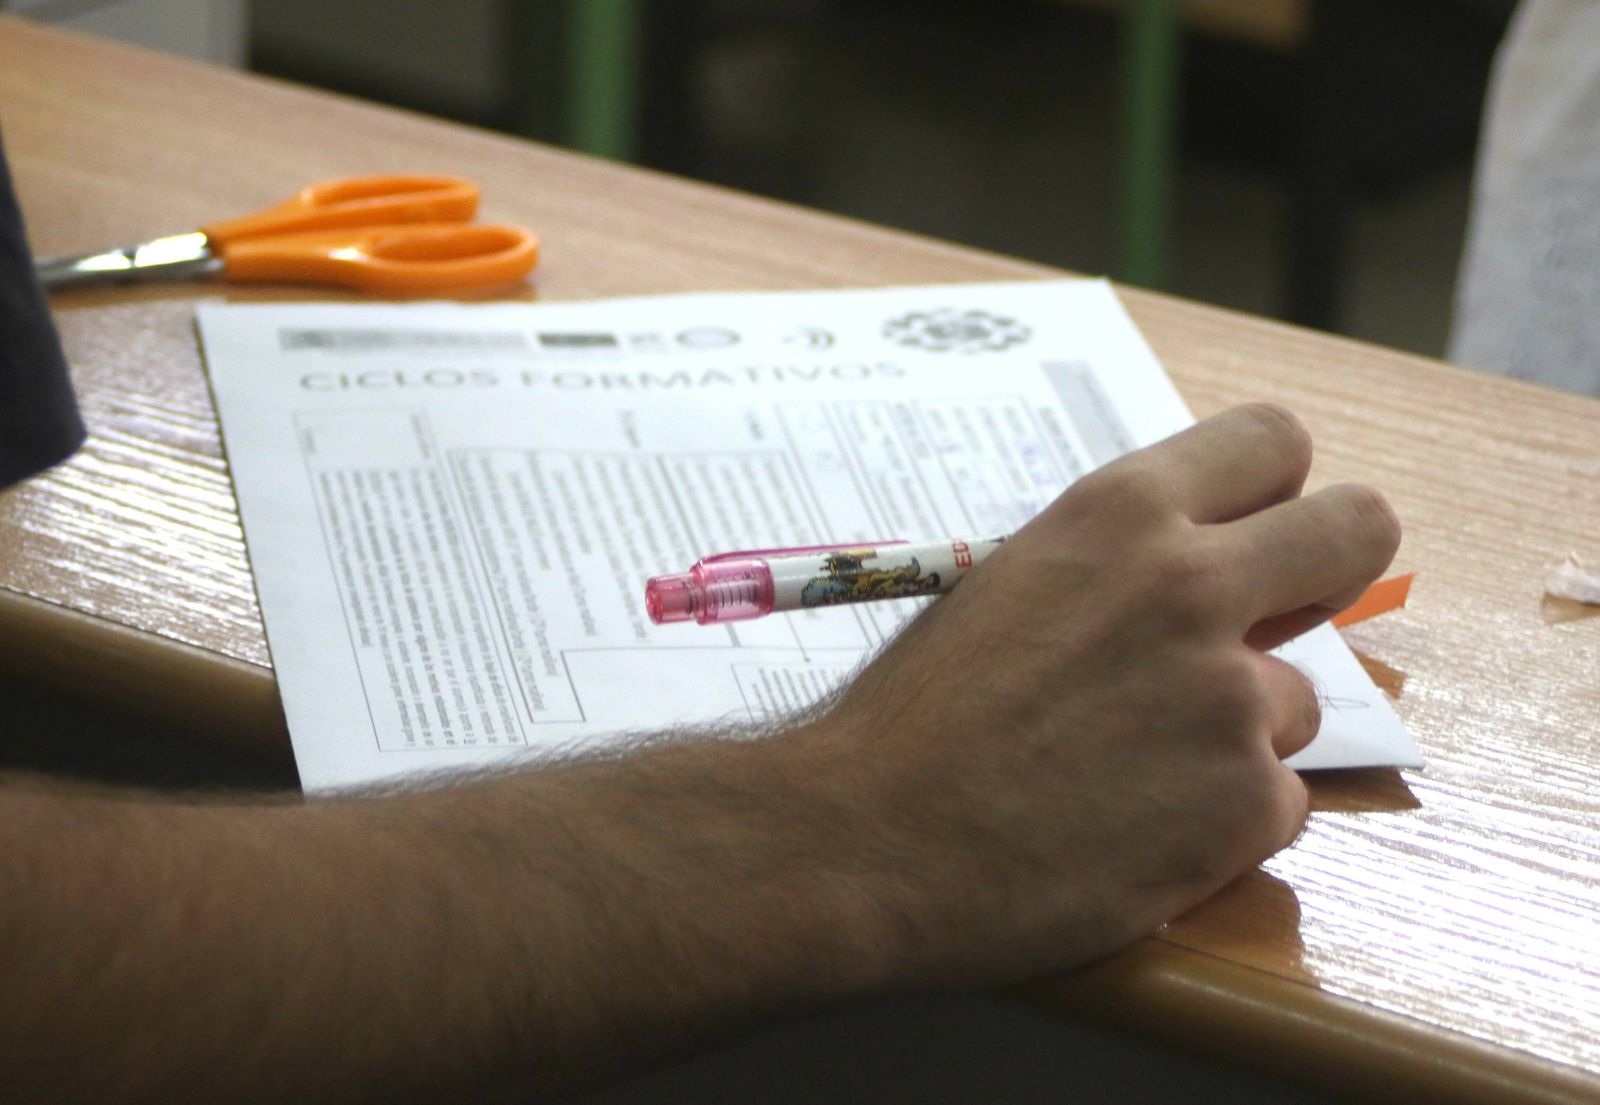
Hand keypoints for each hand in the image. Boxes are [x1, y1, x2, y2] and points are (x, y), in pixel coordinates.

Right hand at [814, 403, 1399, 986]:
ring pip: (1297, 701)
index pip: (1274, 441)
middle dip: (1330, 569)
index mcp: (1122, 513)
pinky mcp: (1247, 806)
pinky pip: (1275, 802)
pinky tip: (1134, 832)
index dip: (1272, 493)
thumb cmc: (916, 715)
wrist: (869, 840)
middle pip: (1360, 528)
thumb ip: (1115, 565)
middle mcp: (1194, 585)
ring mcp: (1232, 698)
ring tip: (1130, 772)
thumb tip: (1201, 568)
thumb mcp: (1010, 586)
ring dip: (1235, 735)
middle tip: (1278, 619)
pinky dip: (1219, 822)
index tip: (1249, 536)